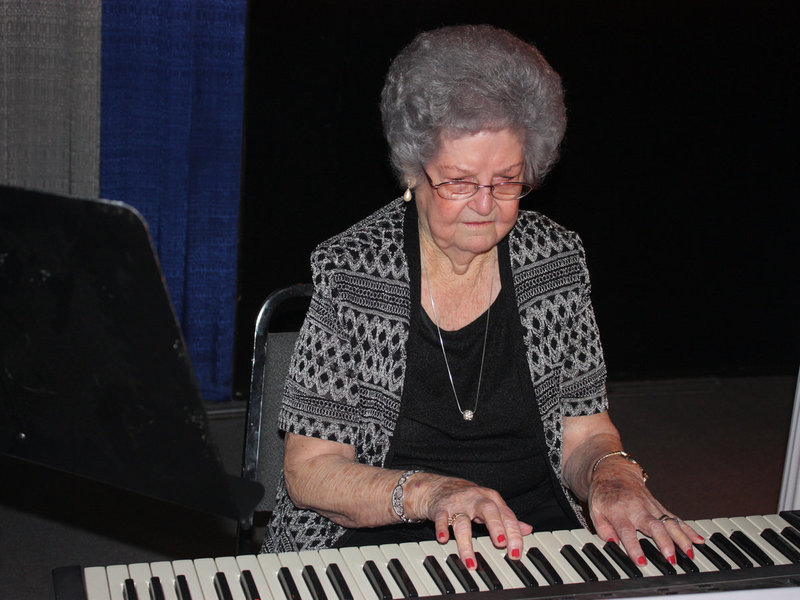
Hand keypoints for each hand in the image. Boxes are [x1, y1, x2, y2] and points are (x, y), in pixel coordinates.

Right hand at [415, 475, 532, 568]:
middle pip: (488, 511)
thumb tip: (528, 529)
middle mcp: (476, 499)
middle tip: (501, 544)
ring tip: (471, 562)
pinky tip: (444, 539)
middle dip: (496, 527)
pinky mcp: (441, 508)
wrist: (440, 487)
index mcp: (491, 500)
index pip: (506, 516)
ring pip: (463, 522)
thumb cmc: (469, 499)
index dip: (513, 534)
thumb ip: (507, 518)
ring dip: (466, 543)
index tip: (516, 552)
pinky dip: (442, 528)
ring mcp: (458, 503)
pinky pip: (441, 518)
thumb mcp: (490, 505)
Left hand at [588, 459, 703, 566]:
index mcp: (619, 511)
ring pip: (669, 522)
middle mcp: (638, 509)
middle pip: (654, 526)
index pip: (627, 532)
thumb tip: (614, 544)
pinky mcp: (659, 507)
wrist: (614, 472)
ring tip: (689, 553)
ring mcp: (651, 507)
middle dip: (664, 543)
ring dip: (681, 538)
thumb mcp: (594, 510)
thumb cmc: (604, 493)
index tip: (642, 562)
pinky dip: (688, 529)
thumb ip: (603, 529)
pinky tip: (699, 540)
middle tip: (672, 559)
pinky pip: (675, 518)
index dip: (634, 548)